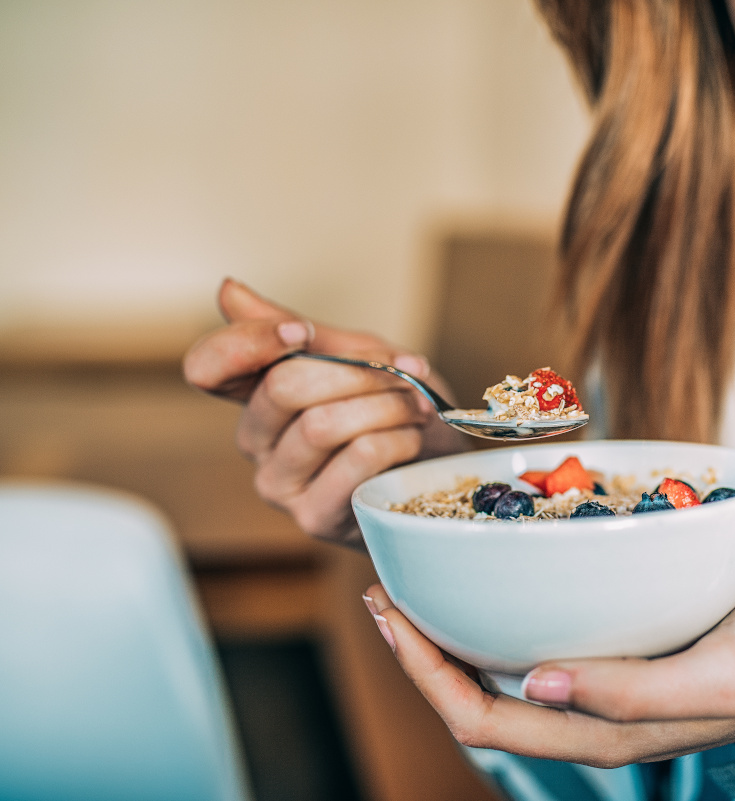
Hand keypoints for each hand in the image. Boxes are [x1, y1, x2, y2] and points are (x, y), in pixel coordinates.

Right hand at [183, 278, 464, 544]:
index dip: (248, 342)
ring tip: (415, 406)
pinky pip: (356, 458)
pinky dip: (396, 438)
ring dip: (386, 405)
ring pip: (322, 424)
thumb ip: (297, 327)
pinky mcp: (314, 517)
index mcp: (255, 395)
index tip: (302, 333)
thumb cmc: (394, 410)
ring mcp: (279, 484)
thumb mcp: (355, 355)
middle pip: (282, 387)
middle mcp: (256, 442)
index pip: (207, 366)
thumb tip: (227, 290)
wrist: (439, 467)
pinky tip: (412, 438)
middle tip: (404, 373)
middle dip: (357, 372)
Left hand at [362, 584, 734, 767]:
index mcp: (601, 733)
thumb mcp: (719, 678)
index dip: (425, 674)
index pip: (483, 719)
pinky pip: (534, 645)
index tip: (390, 614)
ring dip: (449, 636)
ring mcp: (596, 689)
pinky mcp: (612, 656)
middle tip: (384, 589)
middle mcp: (585, 716)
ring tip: (416, 584)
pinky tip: (489, 578)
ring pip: (498, 675)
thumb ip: (633, 692)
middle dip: (420, 652)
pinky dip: (496, 615)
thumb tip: (536, 683)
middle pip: (475, 700)